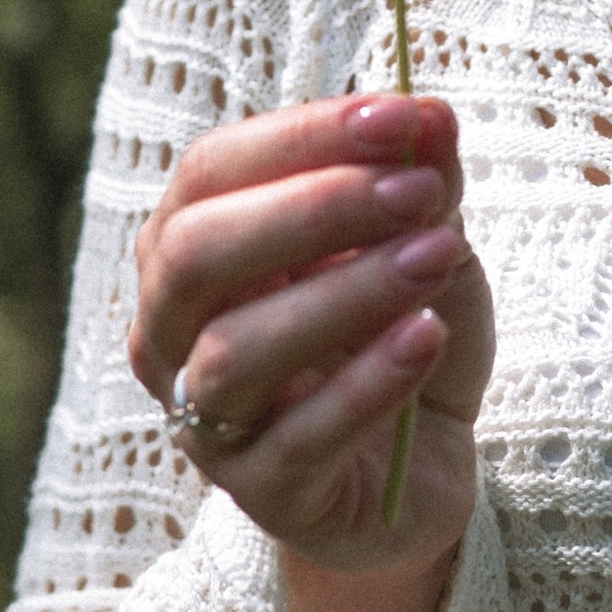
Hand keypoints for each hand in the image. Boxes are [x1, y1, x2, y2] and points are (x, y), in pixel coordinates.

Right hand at [127, 93, 494, 611]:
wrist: (420, 470)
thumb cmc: (397, 337)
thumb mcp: (424, 244)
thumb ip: (423, 182)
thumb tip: (432, 117)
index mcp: (190, 249)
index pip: (212, 172)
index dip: (303, 137)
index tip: (401, 116)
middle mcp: (172, 331)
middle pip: (195, 255)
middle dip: (311, 209)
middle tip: (419, 190)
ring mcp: (206, 420)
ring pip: (236, 349)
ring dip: (344, 293)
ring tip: (439, 255)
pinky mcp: (263, 495)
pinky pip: (300, 437)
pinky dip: (367, 381)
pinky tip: (427, 336)